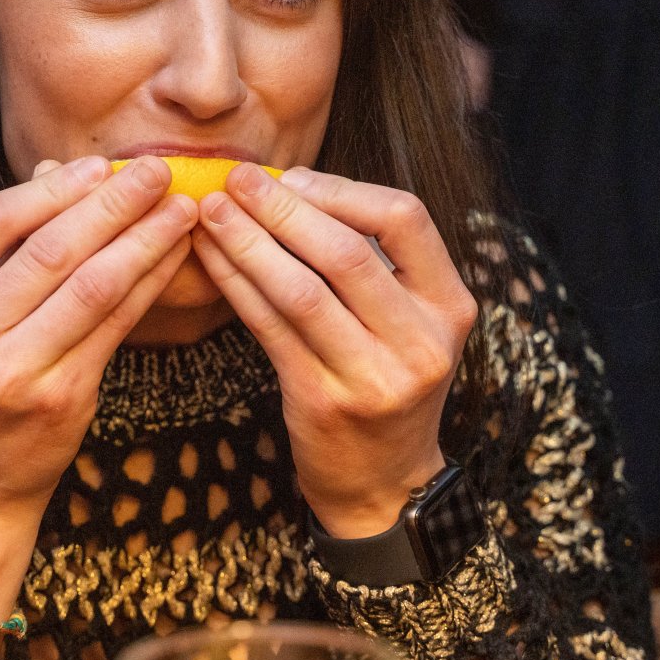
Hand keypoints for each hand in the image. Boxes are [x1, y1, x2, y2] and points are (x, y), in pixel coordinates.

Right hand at [0, 156, 198, 520]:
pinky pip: (116, 325)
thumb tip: (63, 167)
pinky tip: (173, 257)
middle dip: (113, 202)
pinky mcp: (59, 399)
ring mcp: (8, 373)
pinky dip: (149, 283)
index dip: (52, 187)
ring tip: (181, 206)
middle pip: (49, 249)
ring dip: (145, 238)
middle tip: (159, 169)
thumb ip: (0, 245)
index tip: (102, 164)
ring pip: (92, 285)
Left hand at [190, 166, 480, 537]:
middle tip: (237, 177)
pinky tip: (210, 259)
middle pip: (346, 252)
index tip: (292, 177)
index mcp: (449, 305)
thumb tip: (289, 182)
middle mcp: (421, 340)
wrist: (382, 482)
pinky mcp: (324, 401)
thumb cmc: (385, 379)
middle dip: (282, 208)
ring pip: (300, 289)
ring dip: (248, 242)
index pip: (405, 218)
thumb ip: (372, 259)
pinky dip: (235, 285)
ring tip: (212, 209)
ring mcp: (375, 376)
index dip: (342, 189)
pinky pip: (269, 328)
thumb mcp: (407, 321)